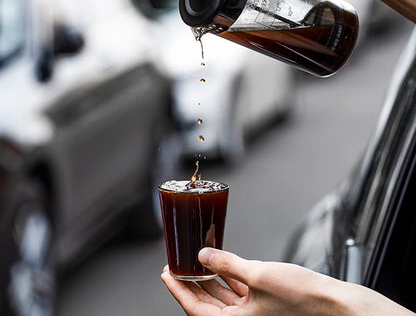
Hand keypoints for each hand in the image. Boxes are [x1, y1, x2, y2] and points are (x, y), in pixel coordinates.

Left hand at [161, 248, 414, 315]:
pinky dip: (227, 277)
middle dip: (190, 282)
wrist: (335, 305)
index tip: (166, 272)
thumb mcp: (258, 275)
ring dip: (208, 278)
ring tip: (195, 261)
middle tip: (176, 264)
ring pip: (221, 296)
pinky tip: (222, 263)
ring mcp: (254, 312)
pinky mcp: (264, 302)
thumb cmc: (302, 297)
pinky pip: (237, 291)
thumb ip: (227, 264)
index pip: (195, 309)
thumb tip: (203, 256)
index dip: (178, 289)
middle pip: (206, 303)